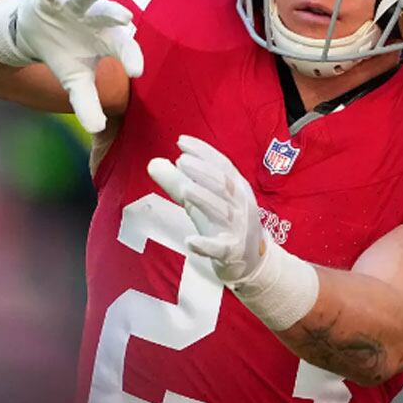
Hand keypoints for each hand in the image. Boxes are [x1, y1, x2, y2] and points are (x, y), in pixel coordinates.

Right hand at [14, 0, 142, 132]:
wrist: (38, 32)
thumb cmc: (66, 53)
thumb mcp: (76, 81)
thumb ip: (87, 102)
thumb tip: (97, 129)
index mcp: (106, 38)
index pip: (124, 47)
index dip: (131, 57)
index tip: (136, 71)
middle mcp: (93, 18)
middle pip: (107, 15)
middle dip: (115, 14)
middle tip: (126, 18)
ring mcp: (72, 6)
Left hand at [147, 136, 265, 285]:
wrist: (249, 260)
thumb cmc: (221, 223)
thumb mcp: (200, 200)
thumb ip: (177, 182)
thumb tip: (153, 162)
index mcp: (236, 188)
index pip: (222, 165)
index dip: (203, 152)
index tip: (181, 141)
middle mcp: (241, 205)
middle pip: (224, 184)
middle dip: (203, 171)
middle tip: (181, 161)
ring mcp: (238, 229)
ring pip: (222, 211)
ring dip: (204, 199)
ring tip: (185, 190)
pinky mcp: (232, 251)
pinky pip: (220, 248)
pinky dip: (205, 244)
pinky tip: (190, 241)